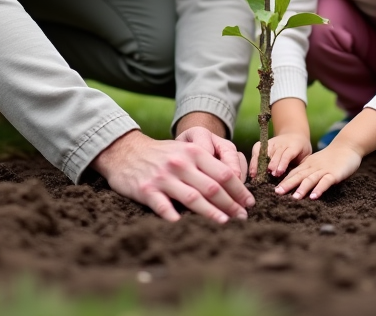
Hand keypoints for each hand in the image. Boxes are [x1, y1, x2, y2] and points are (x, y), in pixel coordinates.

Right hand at [91, 130, 254, 222]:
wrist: (125, 152)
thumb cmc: (161, 154)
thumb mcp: (184, 150)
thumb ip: (206, 164)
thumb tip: (234, 183)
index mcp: (194, 152)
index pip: (223, 172)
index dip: (239, 190)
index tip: (249, 203)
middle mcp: (181, 163)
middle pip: (212, 187)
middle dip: (231, 204)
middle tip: (242, 218)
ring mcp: (163, 177)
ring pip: (192, 197)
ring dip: (211, 212)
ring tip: (224, 223)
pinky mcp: (147, 189)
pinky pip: (163, 206)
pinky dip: (173, 216)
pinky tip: (183, 225)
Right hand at [249, 132, 311, 178]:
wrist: (295, 135)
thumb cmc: (301, 150)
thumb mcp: (306, 157)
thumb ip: (300, 166)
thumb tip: (294, 180)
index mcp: (294, 146)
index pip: (287, 154)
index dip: (282, 163)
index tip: (278, 173)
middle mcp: (282, 143)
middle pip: (275, 154)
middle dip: (272, 164)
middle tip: (269, 175)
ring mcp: (273, 142)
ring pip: (265, 152)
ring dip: (260, 164)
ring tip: (256, 175)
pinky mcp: (265, 143)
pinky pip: (257, 150)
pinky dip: (254, 160)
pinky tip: (252, 171)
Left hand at [274, 142, 361, 199]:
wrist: (348, 146)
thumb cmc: (332, 157)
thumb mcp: (317, 163)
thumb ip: (309, 172)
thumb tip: (298, 185)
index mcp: (308, 165)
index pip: (294, 173)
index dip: (284, 181)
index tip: (274, 190)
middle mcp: (313, 167)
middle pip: (298, 176)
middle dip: (288, 185)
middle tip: (277, 193)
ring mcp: (324, 170)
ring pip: (310, 179)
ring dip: (302, 188)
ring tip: (295, 198)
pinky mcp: (334, 174)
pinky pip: (326, 182)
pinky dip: (319, 189)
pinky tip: (314, 196)